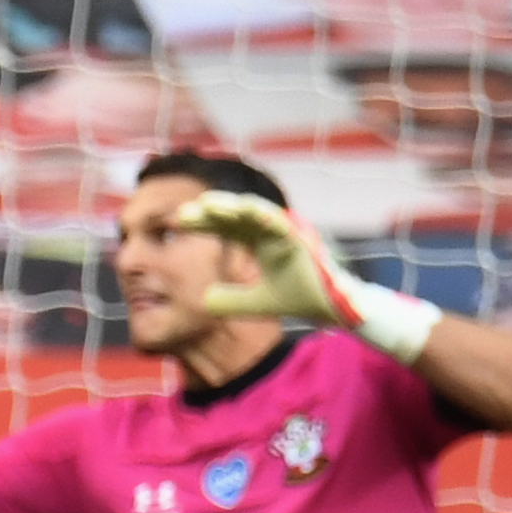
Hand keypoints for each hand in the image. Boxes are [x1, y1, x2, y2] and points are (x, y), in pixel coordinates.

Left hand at [175, 191, 364, 327]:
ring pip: (257, 212)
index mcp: (259, 241)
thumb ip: (231, 300)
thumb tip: (203, 302)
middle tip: (183, 213)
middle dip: (211, 212)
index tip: (179, 222)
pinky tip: (247, 211)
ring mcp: (287, 233)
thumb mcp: (257, 303)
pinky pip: (283, 224)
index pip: (227, 226)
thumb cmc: (299, 297)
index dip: (205, 222)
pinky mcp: (302, 240)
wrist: (332, 308)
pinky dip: (267, 216)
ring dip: (233, 207)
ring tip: (208, 205)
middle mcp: (271, 232)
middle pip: (236, 216)